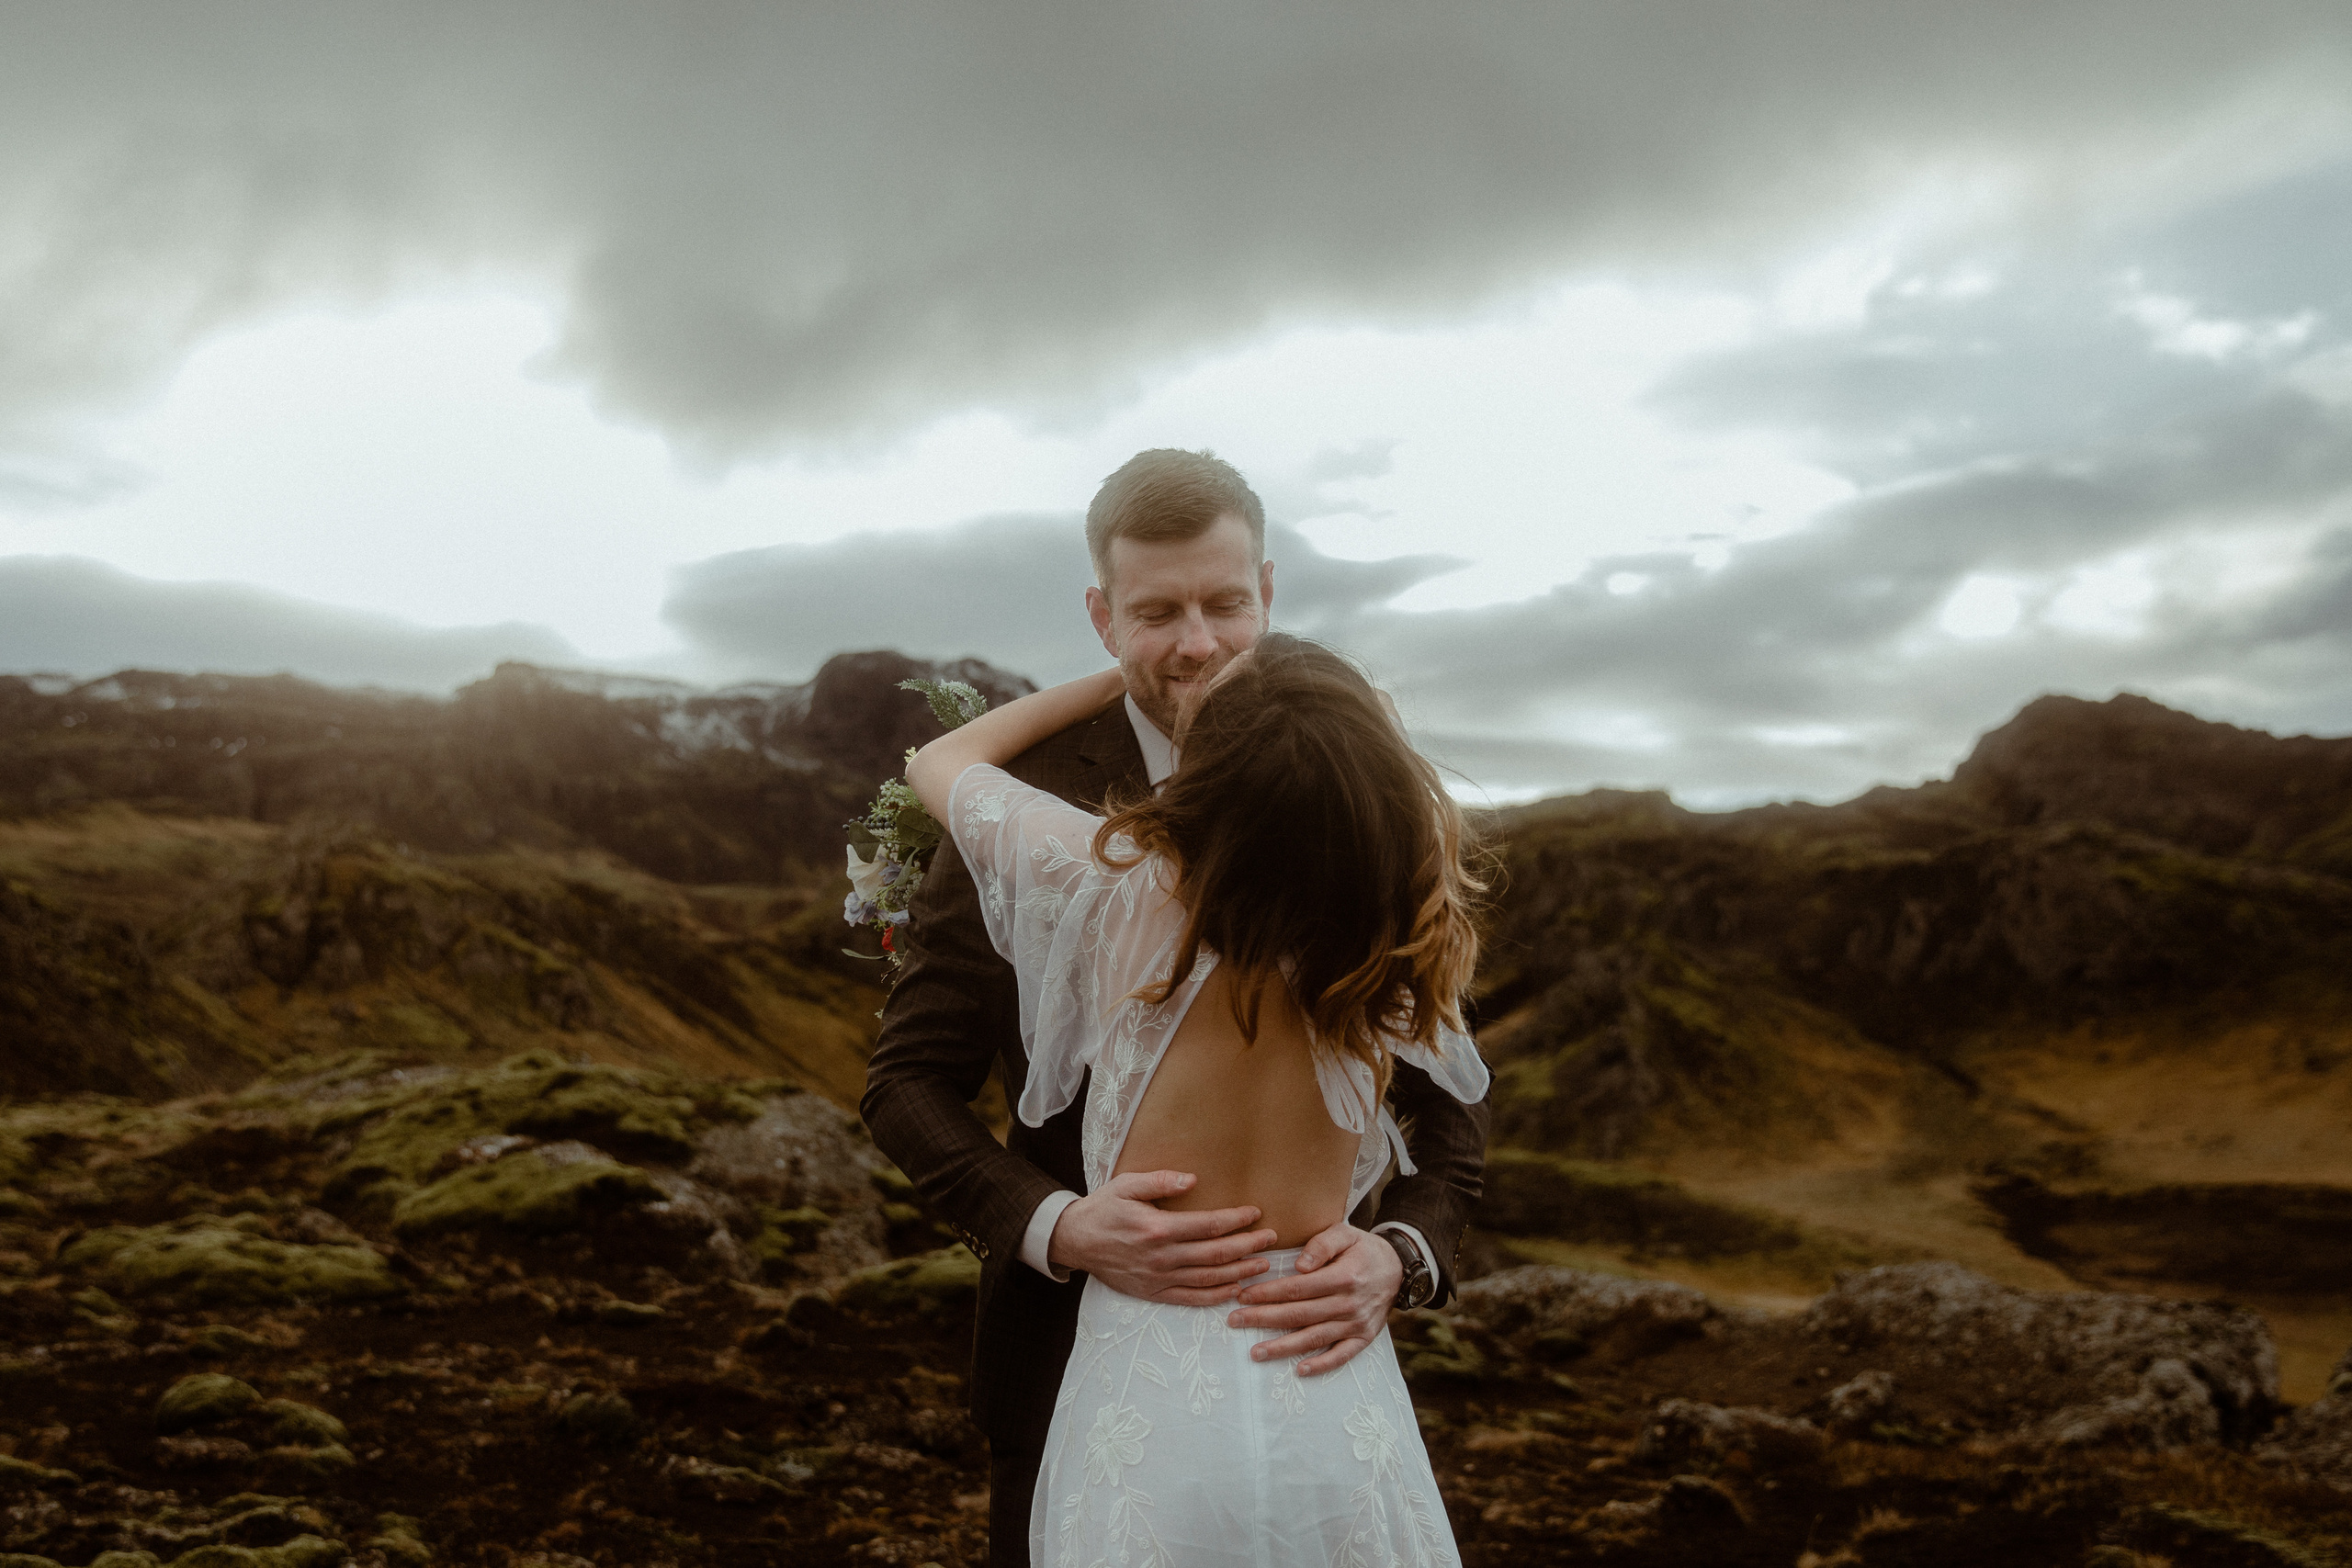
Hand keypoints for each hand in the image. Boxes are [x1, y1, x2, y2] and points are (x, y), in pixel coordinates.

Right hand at [1048, 1170, 1277, 1305]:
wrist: (1075, 1241)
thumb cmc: (1103, 1208)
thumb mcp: (1127, 1185)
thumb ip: (1161, 1182)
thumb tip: (1193, 1179)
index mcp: (1158, 1229)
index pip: (1208, 1225)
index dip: (1236, 1220)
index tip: (1256, 1213)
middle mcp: (1162, 1257)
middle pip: (1216, 1253)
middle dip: (1248, 1245)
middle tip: (1271, 1238)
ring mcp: (1159, 1278)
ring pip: (1209, 1278)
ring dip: (1240, 1272)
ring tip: (1263, 1264)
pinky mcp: (1154, 1293)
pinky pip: (1191, 1298)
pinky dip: (1216, 1296)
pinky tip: (1235, 1289)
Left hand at [1227, 1221, 1401, 1376]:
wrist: (1399, 1269)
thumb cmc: (1363, 1249)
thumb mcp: (1346, 1233)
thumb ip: (1322, 1244)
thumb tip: (1299, 1265)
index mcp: (1343, 1277)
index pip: (1298, 1288)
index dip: (1268, 1293)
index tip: (1243, 1295)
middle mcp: (1349, 1304)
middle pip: (1299, 1315)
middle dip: (1263, 1319)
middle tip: (1234, 1322)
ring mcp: (1357, 1324)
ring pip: (1314, 1338)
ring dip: (1283, 1347)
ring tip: (1255, 1352)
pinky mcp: (1363, 1338)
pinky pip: (1341, 1356)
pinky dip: (1321, 1365)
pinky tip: (1299, 1370)